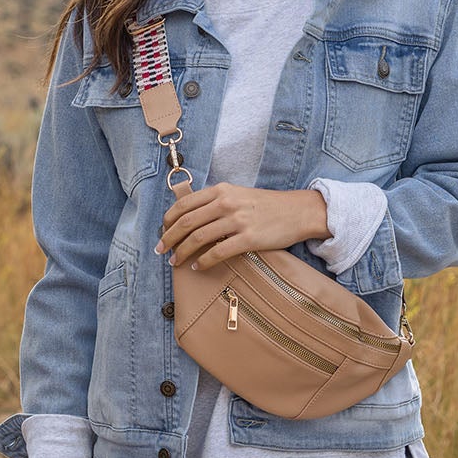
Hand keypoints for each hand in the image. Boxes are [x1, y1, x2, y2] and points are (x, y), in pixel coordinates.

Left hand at [154, 183, 328, 269]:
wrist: (297, 211)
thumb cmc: (266, 206)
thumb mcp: (238, 194)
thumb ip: (216, 201)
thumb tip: (192, 217)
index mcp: (220, 190)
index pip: (184, 205)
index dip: (168, 220)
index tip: (163, 231)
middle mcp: (225, 203)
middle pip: (186, 223)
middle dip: (169, 238)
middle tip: (160, 250)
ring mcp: (236, 221)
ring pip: (198, 238)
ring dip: (182, 252)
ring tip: (175, 261)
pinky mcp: (248, 239)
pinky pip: (217, 252)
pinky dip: (203, 261)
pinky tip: (197, 267)